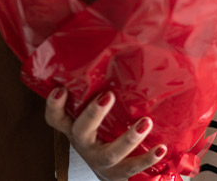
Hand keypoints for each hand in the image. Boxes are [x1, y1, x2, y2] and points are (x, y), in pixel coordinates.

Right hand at [45, 88, 166, 180]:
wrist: (110, 170)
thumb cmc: (103, 130)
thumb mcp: (96, 113)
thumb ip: (100, 90)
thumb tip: (120, 48)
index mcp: (75, 127)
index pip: (56, 117)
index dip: (54, 105)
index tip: (60, 89)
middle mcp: (85, 143)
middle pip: (82, 131)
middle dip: (94, 115)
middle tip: (108, 96)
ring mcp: (101, 160)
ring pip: (110, 154)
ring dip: (128, 138)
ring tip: (146, 123)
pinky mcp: (118, 174)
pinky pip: (133, 169)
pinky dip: (148, 159)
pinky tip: (161, 148)